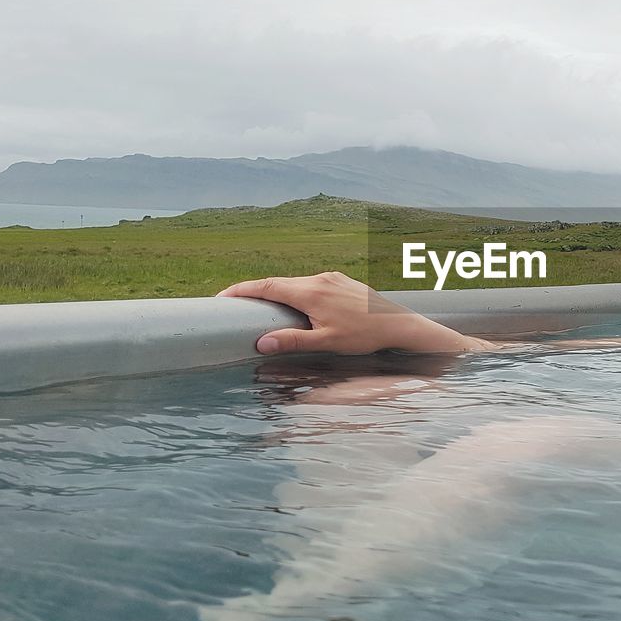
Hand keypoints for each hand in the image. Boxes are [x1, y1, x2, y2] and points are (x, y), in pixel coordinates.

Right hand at [217, 271, 494, 354]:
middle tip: (233, 304)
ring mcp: (332, 278)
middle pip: (278, 282)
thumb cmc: (364, 335)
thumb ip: (292, 341)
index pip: (267, 286)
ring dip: (276, 292)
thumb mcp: (326, 342)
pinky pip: (310, 284)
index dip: (241, 290)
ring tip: (259, 307)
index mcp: (311, 292)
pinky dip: (295, 292)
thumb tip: (260, 343)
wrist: (399, 324)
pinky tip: (294, 306)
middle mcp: (319, 279)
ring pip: (295, 283)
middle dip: (255, 292)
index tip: (221, 297)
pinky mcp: (341, 281)